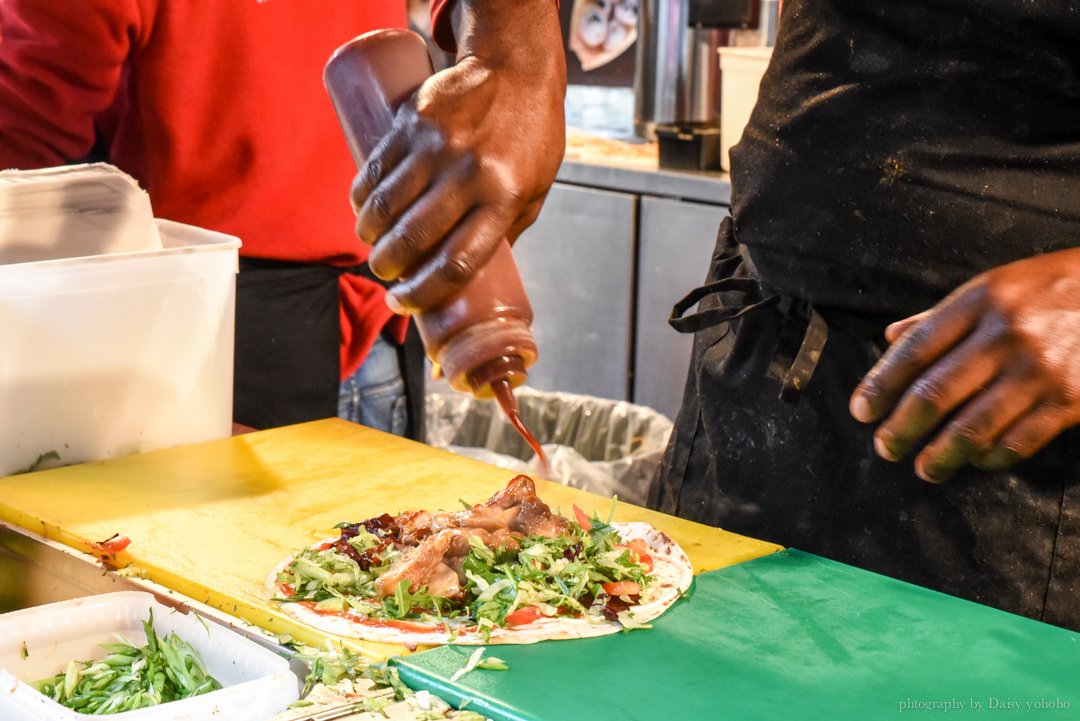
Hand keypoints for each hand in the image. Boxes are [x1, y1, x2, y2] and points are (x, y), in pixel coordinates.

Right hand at [351, 0, 565, 313]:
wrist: (515, 69)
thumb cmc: (530, 138)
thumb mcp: (534, 191)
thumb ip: (503, 232)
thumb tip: (469, 279)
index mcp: (504, 200)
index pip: (456, 263)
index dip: (423, 293)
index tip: (404, 304)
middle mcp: (469, 175)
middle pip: (414, 239)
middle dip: (388, 266)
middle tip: (383, 273)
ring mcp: (438, 147)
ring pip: (387, 205)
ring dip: (369, 234)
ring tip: (372, 244)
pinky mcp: (413, 122)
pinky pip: (376, 169)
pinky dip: (361, 196)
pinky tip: (361, 210)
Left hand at [849, 247, 1079, 482]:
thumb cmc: (1050, 290)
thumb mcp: (993, 287)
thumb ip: (941, 316)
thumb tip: (890, 338)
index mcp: (979, 303)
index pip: (915, 350)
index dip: (881, 384)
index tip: (861, 410)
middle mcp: (1005, 336)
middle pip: (936, 393)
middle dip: (901, 428)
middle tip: (884, 447)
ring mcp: (1038, 371)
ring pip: (973, 427)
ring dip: (940, 455)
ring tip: (923, 468)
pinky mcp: (1070, 401)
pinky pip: (1018, 441)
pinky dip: (991, 457)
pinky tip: (975, 461)